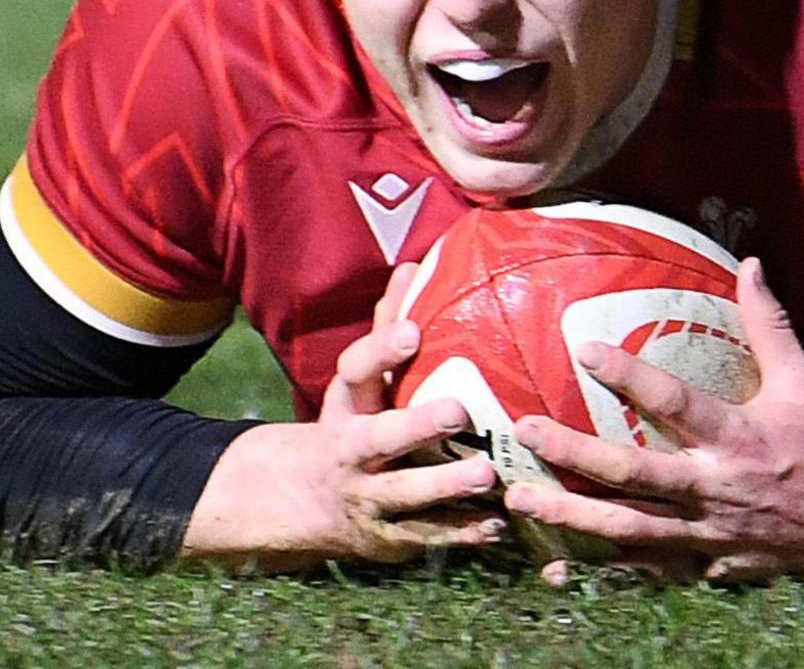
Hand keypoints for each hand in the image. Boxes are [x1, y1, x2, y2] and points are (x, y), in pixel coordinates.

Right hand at [181, 263, 504, 569]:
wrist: (305, 500)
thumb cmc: (353, 421)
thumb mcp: (359, 380)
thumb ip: (386, 328)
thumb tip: (415, 265)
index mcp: (347, 405)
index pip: (355, 372)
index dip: (381, 351)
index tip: (413, 332)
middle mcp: (351, 451)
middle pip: (378, 439)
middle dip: (416, 426)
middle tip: (458, 411)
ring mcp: (366, 498)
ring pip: (405, 496)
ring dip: (446, 487)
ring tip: (488, 475)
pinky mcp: (387, 538)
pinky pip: (427, 537)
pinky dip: (462, 533)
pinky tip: (498, 525)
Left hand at [504, 259, 803, 583]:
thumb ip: (771, 324)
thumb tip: (752, 264)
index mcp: (739, 437)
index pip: (675, 402)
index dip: (630, 375)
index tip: (585, 348)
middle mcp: (717, 487)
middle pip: (634, 473)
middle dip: (574, 452)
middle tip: (525, 430)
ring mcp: (709, 533)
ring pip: (629, 529)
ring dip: (572, 514)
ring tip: (521, 498)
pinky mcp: (708, 564)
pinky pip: (645, 571)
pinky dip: (600, 572)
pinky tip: (555, 566)